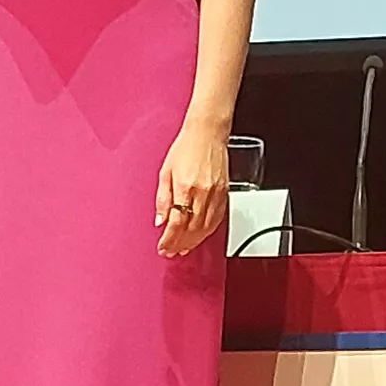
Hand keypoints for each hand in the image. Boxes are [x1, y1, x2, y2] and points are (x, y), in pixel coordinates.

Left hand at [154, 123, 229, 258]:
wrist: (207, 132)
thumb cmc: (185, 147)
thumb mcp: (165, 171)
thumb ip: (162, 198)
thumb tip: (160, 220)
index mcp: (184, 186)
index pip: (176, 222)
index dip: (169, 239)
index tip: (163, 247)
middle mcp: (202, 192)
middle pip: (191, 228)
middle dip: (180, 243)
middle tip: (171, 252)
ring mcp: (216, 193)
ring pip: (206, 227)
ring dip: (194, 241)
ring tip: (184, 248)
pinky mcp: (225, 192)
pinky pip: (217, 218)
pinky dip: (208, 231)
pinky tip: (200, 235)